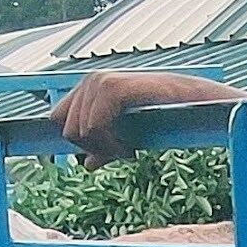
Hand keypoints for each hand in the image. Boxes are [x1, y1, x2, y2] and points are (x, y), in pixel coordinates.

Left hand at [50, 72, 246, 163]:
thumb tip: (86, 166)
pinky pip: (93, 128)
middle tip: (122, 153)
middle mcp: (90, 81)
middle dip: (93, 149)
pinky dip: (111, 146)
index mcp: (89, 88)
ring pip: (79, 132)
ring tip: (129, 149)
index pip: (57, 119)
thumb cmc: (161, 117)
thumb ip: (103, 148)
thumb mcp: (126, 136)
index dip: (76, 142)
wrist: (189, 105)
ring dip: (105, 149)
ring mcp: (99, 82)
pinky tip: (130, 148)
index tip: (103, 154)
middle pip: (67, 131)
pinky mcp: (111, 88)